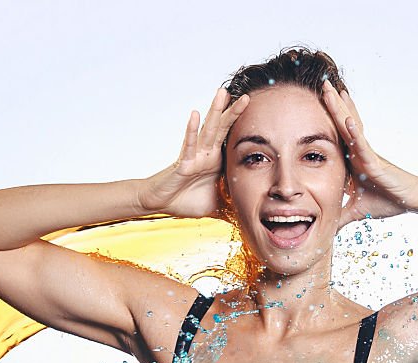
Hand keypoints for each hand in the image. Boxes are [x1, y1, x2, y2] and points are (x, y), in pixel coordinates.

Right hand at [139, 88, 249, 216]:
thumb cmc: (186, 200)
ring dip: (215, 111)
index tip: (255, 112)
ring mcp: (195, 156)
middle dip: (234, 112)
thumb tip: (251, 214)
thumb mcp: (218, 204)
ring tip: (222, 93)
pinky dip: (191, 130)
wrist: (162, 204)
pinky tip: (194, 114)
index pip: (231, 139)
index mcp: (216, 160)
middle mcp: (206, 154)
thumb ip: (232, 205)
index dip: (241, 127)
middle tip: (247, 96)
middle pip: (223, 129)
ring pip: (208, 130)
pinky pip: (188, 144)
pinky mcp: (183, 162)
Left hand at [321, 80, 417, 226]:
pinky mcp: (375, 161)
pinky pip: (363, 145)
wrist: (410, 201)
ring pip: (350, 127)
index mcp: (353, 160)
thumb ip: (340, 217)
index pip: (335, 137)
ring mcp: (367, 154)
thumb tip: (326, 229)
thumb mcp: (356, 210)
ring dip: (340, 108)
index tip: (311, 106)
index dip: (325, 121)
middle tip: (320, 84)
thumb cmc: (388, 200)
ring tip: (331, 89)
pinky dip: (355, 132)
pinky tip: (347, 119)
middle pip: (341, 124)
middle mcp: (359, 152)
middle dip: (332, 104)